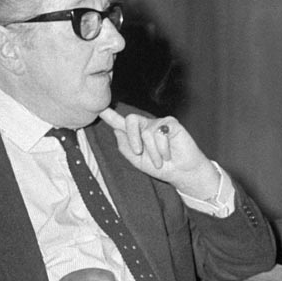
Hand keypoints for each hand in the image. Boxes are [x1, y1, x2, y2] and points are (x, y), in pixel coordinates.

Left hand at [99, 107, 219, 196]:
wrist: (181, 173)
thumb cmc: (161, 167)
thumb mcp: (137, 161)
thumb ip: (125, 147)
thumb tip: (116, 129)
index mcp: (137, 135)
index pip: (121, 123)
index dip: (110, 115)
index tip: (100, 108)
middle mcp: (147, 126)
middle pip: (131, 120)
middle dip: (133, 138)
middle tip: (138, 152)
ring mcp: (160, 124)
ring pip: (147, 133)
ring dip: (153, 152)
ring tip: (161, 160)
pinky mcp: (172, 124)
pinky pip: (160, 134)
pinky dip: (163, 149)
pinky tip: (169, 155)